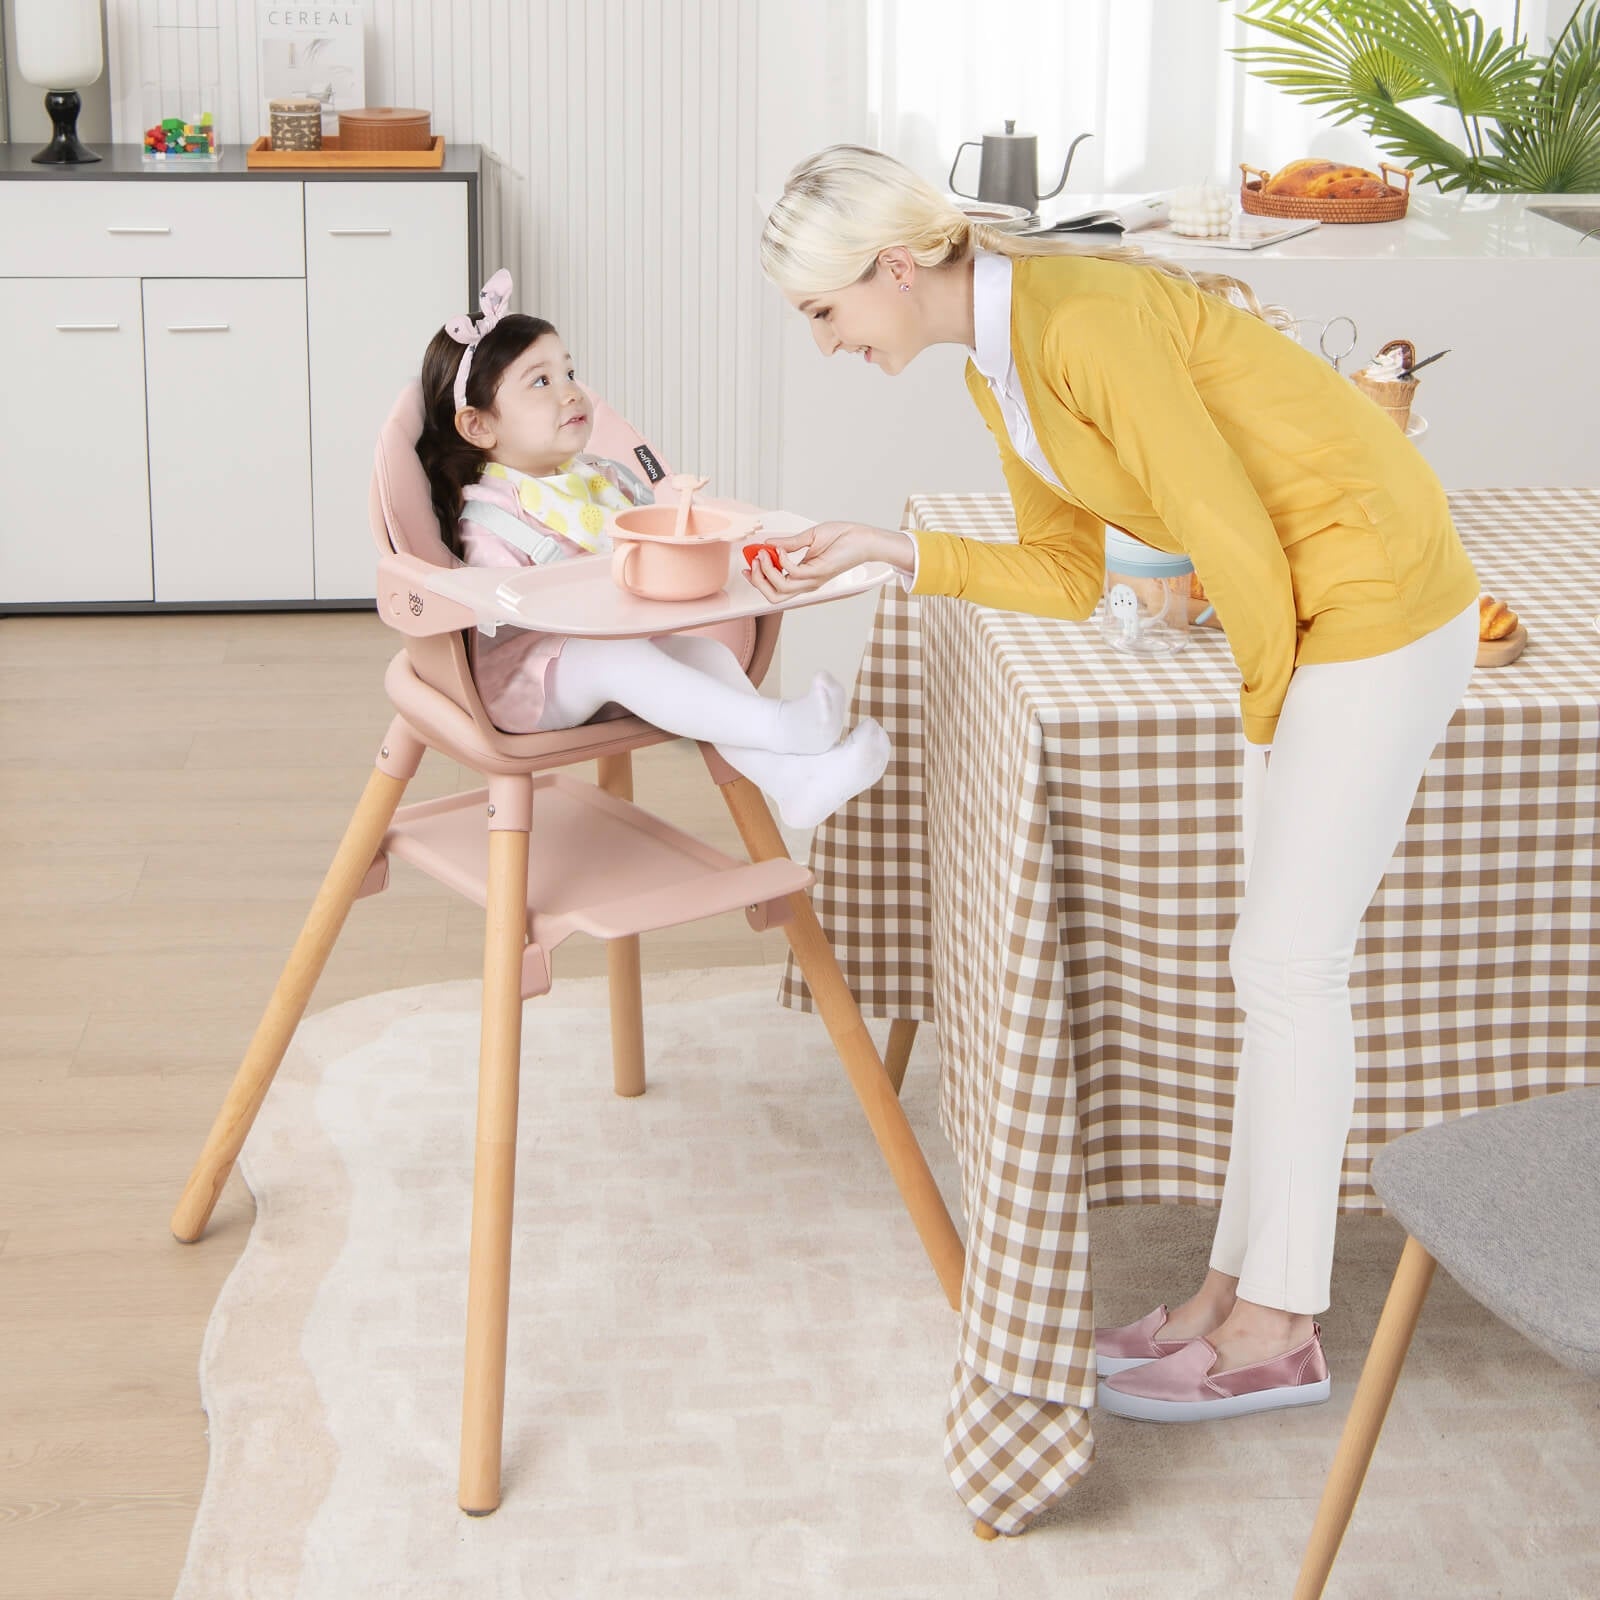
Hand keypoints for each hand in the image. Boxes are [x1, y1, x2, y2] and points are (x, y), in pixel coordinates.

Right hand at [744, 521, 902, 602]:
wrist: (862, 538)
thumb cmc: (842, 537)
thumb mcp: (809, 537)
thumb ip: (788, 543)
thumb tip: (768, 543)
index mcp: (802, 576)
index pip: (774, 588)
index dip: (756, 580)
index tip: (748, 563)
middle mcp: (806, 583)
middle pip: (773, 596)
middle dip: (757, 580)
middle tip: (753, 561)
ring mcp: (812, 580)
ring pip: (780, 589)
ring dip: (766, 571)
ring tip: (764, 553)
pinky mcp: (819, 573)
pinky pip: (792, 573)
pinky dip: (782, 560)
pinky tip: (782, 548)